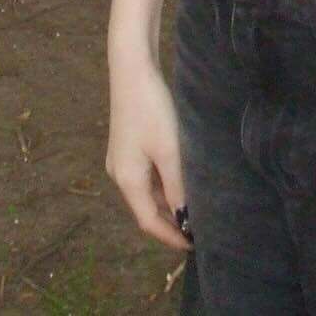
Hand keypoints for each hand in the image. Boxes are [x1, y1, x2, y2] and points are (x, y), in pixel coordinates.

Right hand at [105, 55, 192, 252]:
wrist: (132, 69)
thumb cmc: (151, 109)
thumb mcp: (168, 150)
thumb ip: (176, 185)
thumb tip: (184, 216)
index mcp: (127, 180)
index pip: (149, 221)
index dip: (170, 236)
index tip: (192, 246)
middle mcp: (120, 174)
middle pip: (146, 207)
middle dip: (169, 221)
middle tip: (195, 230)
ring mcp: (122, 158)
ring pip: (147, 190)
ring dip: (167, 202)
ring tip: (192, 208)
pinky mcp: (128, 144)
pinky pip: (146, 174)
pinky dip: (162, 183)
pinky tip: (180, 179)